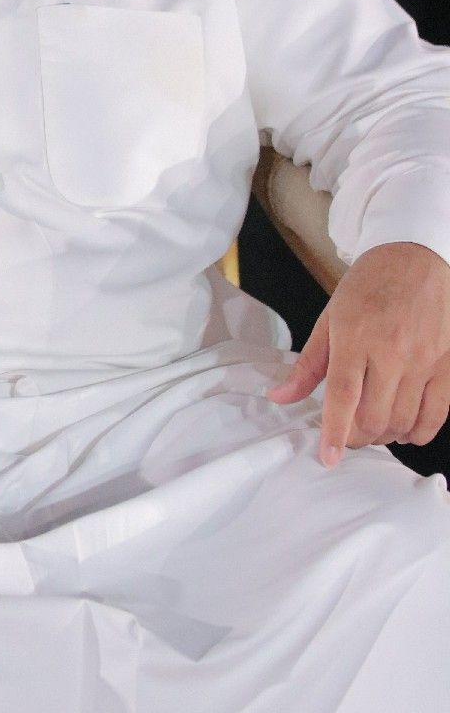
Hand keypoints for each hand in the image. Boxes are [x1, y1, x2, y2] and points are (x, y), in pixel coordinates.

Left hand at [266, 241, 449, 465]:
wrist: (416, 255)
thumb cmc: (369, 285)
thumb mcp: (329, 318)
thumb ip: (308, 364)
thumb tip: (280, 397)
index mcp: (355, 337)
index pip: (342, 396)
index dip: (333, 432)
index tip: (327, 457)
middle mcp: (391, 351)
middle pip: (373, 417)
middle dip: (355, 437)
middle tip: (346, 433)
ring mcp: (424, 359)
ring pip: (402, 420)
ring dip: (384, 436)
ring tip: (372, 428)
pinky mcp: (447, 364)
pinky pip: (436, 414)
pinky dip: (419, 431)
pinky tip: (405, 430)